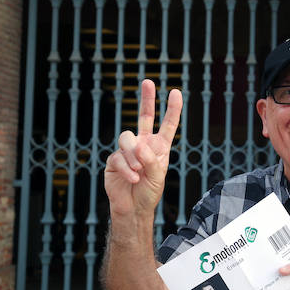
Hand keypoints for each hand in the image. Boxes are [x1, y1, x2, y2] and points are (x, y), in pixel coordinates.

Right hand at [104, 79, 182, 217]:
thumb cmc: (149, 193)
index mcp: (159, 147)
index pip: (167, 125)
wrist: (133, 208)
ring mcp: (127, 151)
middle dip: (147, 99)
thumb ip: (151, 160)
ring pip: (127, 139)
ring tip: (138, 171)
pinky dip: (127, 169)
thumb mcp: (157, 177)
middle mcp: (143, 144)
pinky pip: (118, 157)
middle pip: (144, 117)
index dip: (172, 109)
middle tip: (148, 81)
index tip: (175, 92)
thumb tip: (137, 144)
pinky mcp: (113, 160)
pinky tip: (132, 179)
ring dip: (134, 156)